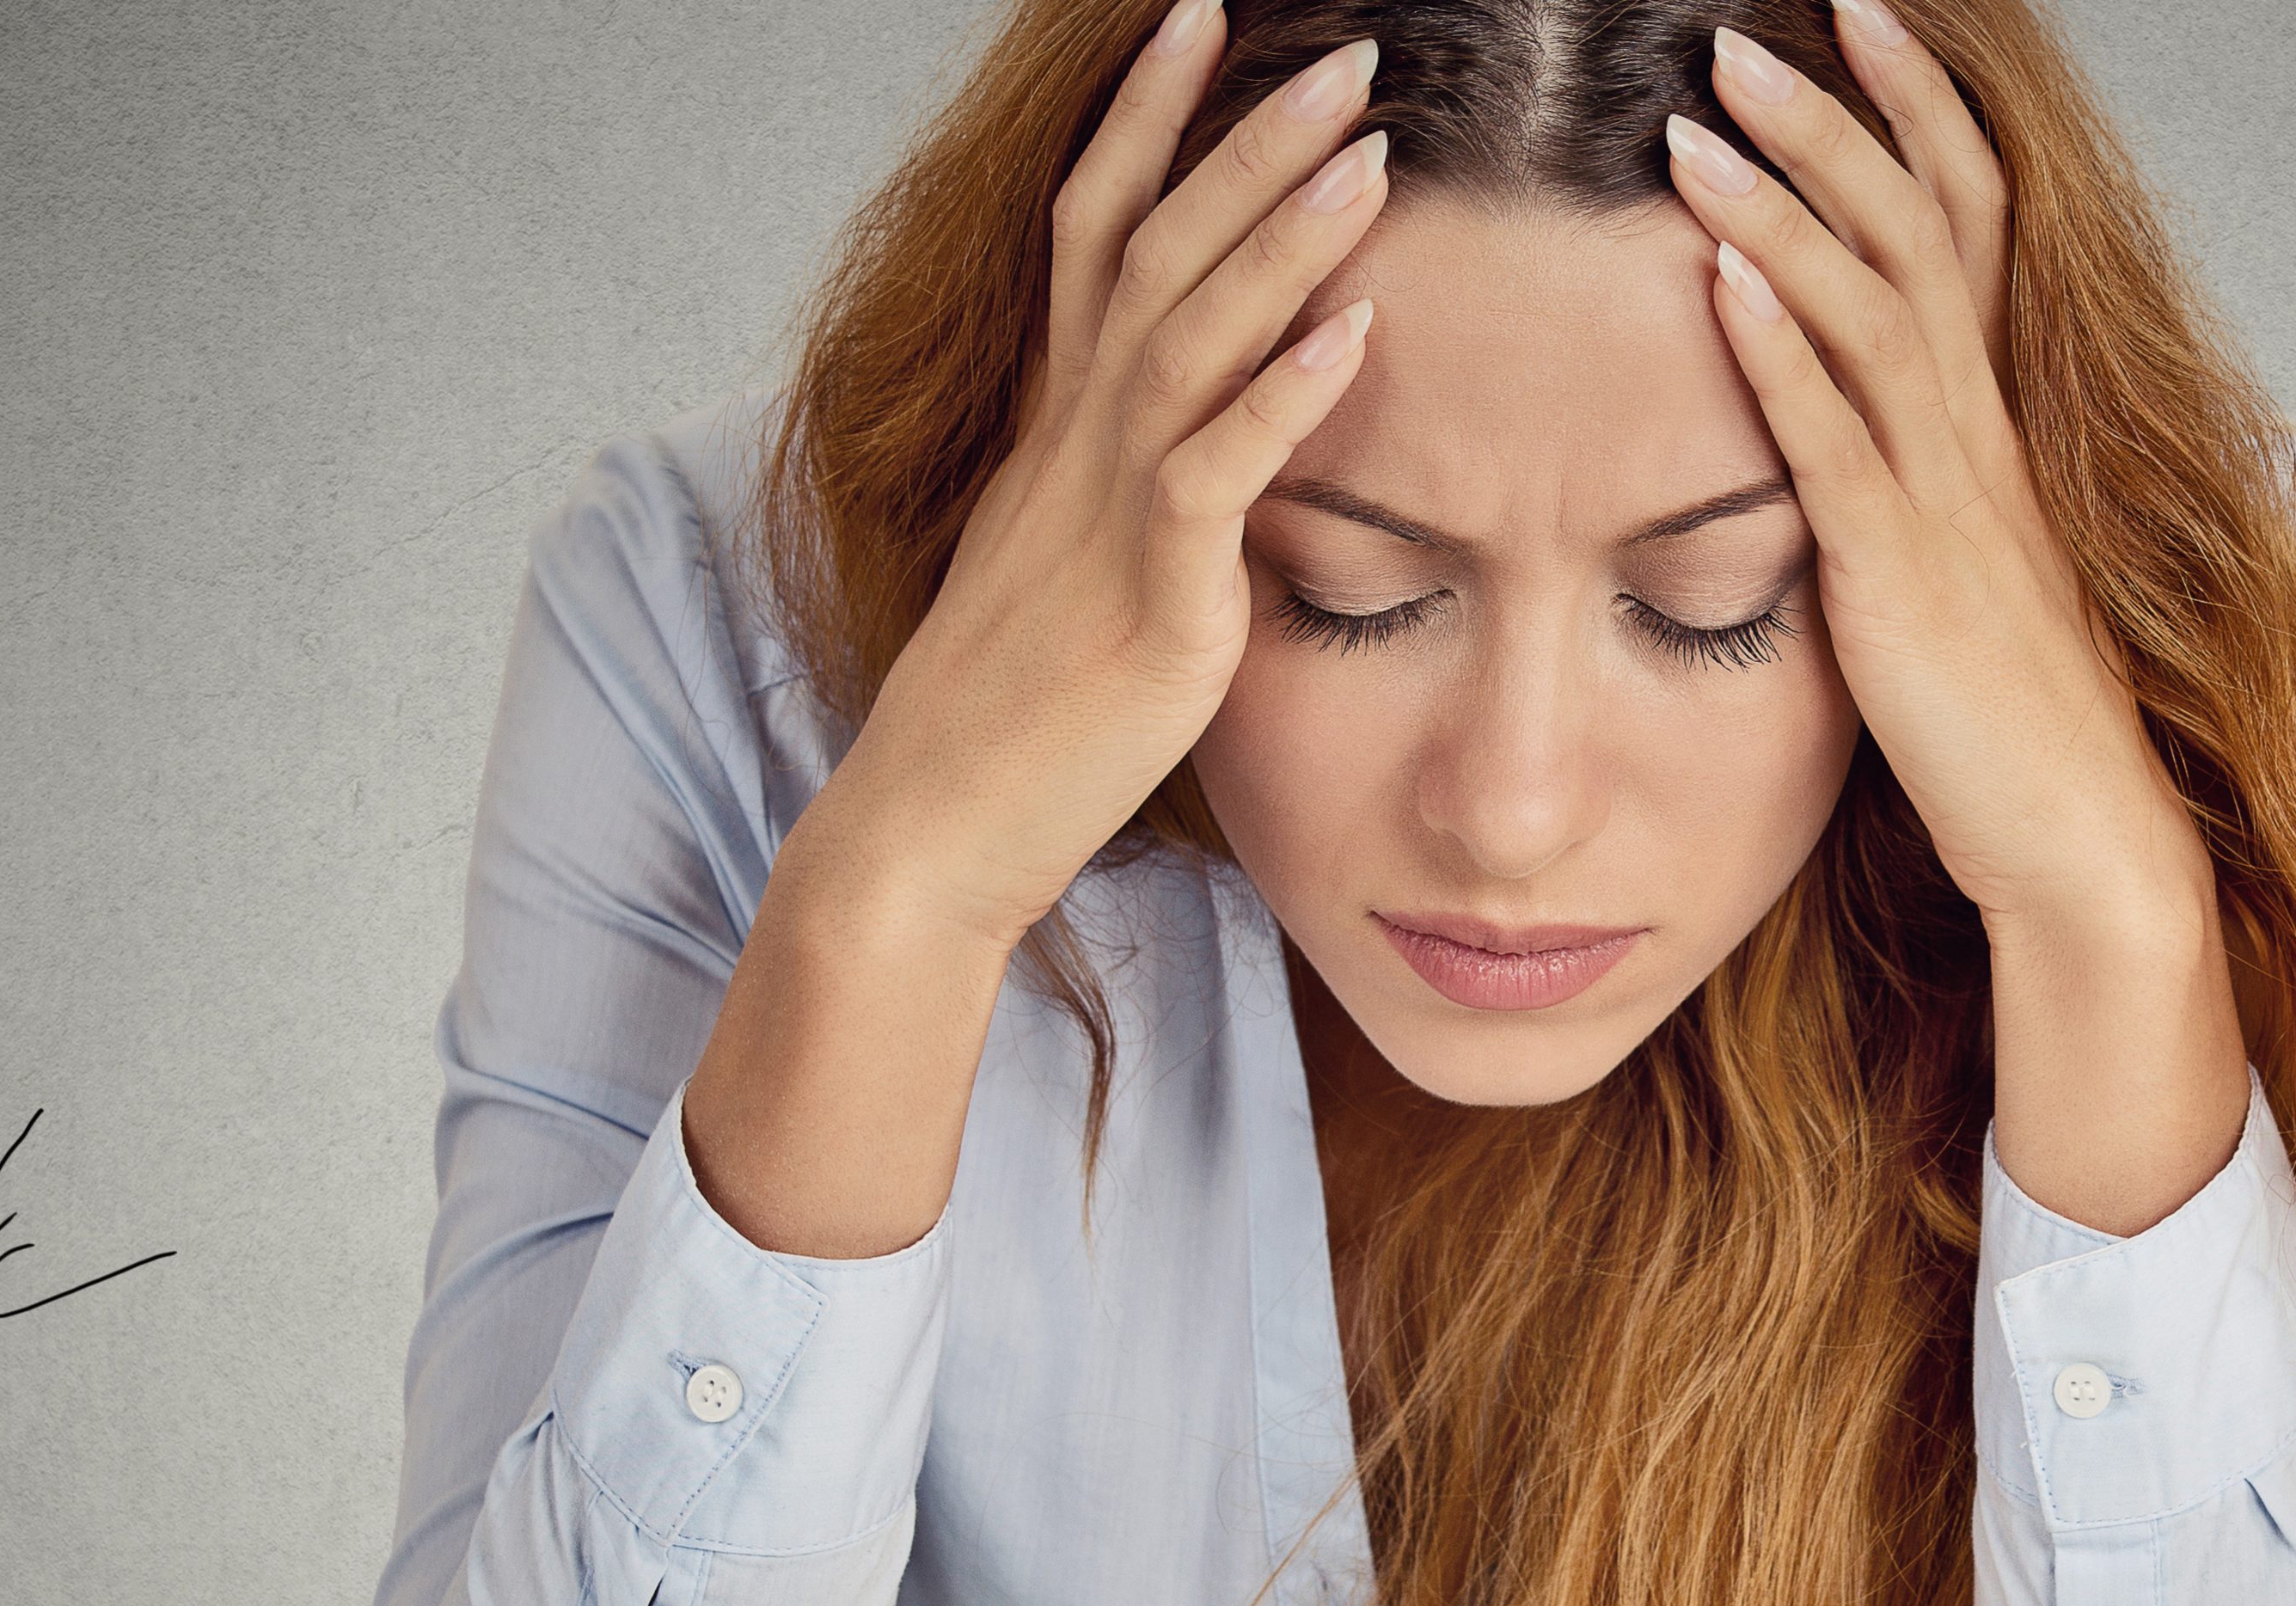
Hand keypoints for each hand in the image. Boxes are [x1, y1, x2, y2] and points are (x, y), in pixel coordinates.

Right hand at [813, 12, 1393, 954]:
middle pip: (1156, 248)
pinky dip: (1286, 395)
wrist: (927, 835)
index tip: (1198, 18)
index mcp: (1059, 430)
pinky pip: (1216, 475)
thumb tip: (1211, 448)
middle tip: (1343, 51)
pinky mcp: (1149, 601)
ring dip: (1281, 235)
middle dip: (1245, 138)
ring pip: (1189, 334)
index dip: (1145, 117)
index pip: (1096, 229)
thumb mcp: (1076, 569)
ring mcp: (1106, 516)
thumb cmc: (1010, 720)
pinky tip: (1357, 331)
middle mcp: (1076, 447)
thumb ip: (1139, 491)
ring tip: (1369, 148)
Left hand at [1662, 11, 2196, 929]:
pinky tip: (1719, 284)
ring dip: (1783, 210)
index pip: (1968, 220)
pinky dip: (1780, 355)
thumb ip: (1905, 480)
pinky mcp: (1902, 582)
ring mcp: (1948, 504)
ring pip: (1874, 313)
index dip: (1919, 111)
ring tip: (1697, 125)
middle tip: (1744, 30)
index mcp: (1992, 426)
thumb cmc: (2005, 722)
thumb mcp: (1953, 570)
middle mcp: (1980, 438)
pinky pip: (1839, 446)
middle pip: (1917, 230)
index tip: (1859, 15)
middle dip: (1835, 120)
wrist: (2082, 842)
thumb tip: (1832, 411)